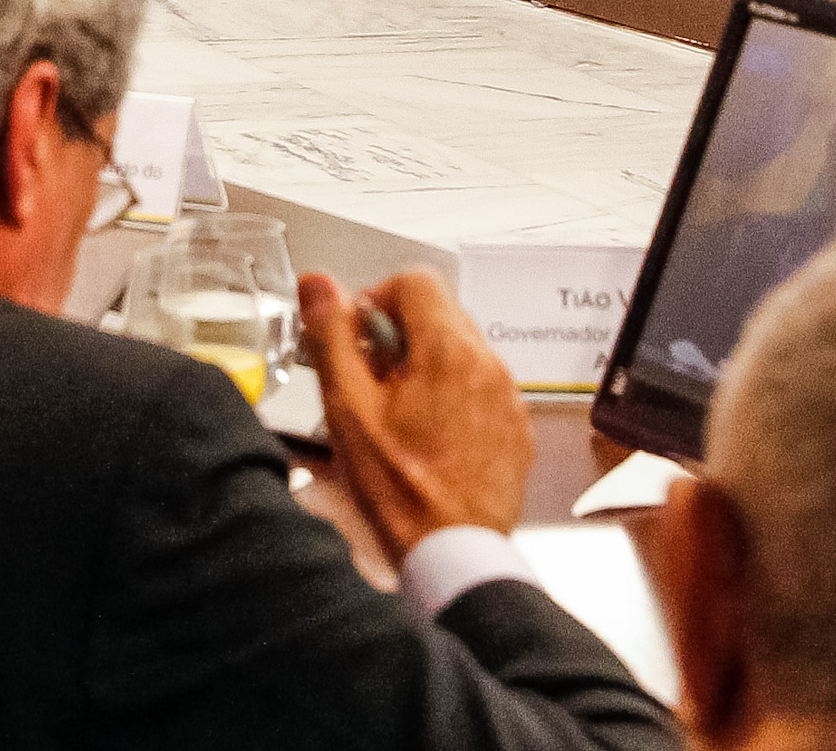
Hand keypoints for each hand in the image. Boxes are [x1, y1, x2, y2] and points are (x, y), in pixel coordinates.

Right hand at [298, 269, 529, 553]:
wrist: (453, 554)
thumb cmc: (401, 492)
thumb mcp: (347, 408)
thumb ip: (332, 338)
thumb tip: (320, 287)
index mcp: (449, 352)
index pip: (415, 281)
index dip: (376, 300)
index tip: (360, 338)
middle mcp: (489, 367)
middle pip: (440, 313)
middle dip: (398, 335)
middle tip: (369, 380)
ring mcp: (508, 400)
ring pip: (461, 352)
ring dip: (424, 367)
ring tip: (395, 415)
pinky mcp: (515, 430)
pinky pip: (480, 389)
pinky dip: (452, 398)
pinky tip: (425, 439)